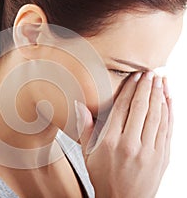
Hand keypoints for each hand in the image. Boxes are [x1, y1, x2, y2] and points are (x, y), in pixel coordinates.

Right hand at [75, 72, 172, 197]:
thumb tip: (80, 106)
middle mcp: (131, 144)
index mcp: (110, 142)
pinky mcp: (162, 157)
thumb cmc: (104, 178)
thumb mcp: (87, 155)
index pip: (122, 108)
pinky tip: (169, 100)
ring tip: (161, 80)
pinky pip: (168, 129)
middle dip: (147, 87)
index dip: (129, 90)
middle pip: (142, 108)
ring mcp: (150, 151)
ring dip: (160, 95)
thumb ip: (84, 128)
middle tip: (150, 72)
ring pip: (158, 116)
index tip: (134, 77)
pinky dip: (170, 112)